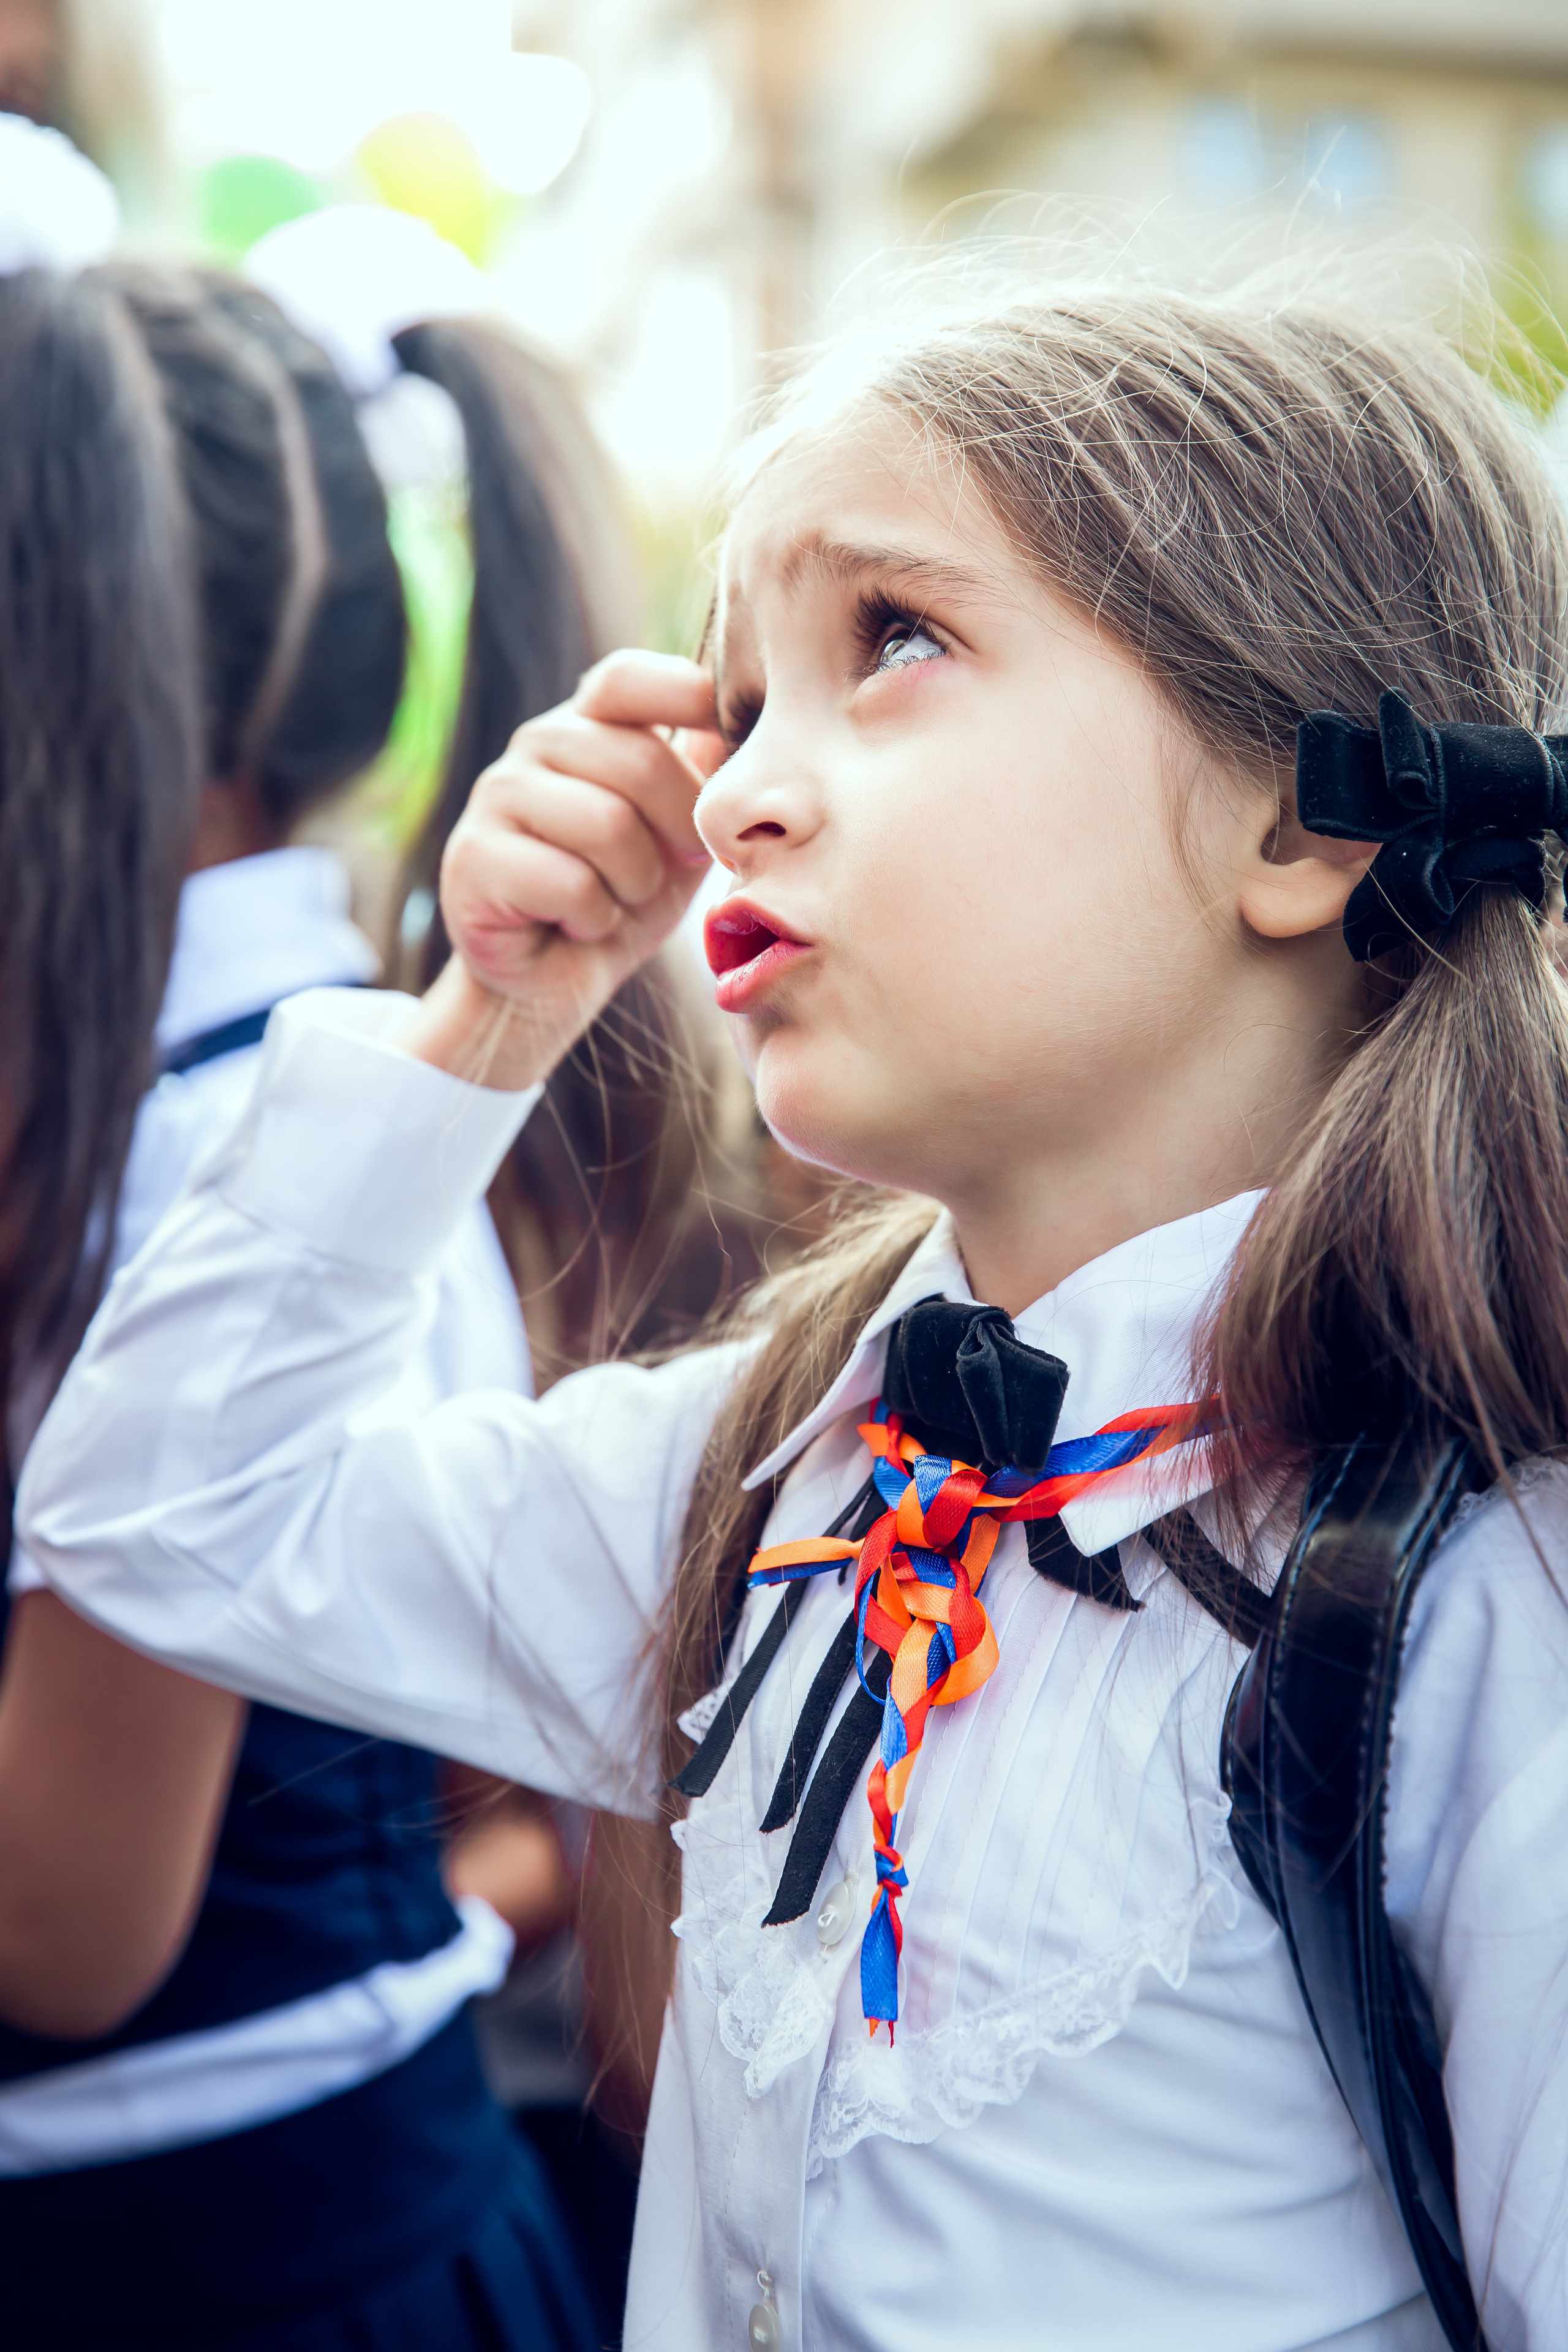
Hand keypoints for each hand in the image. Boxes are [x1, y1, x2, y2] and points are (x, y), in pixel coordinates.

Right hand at [405, 651, 724, 1088]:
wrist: (551, 982)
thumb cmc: (622, 899)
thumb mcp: (679, 834)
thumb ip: (706, 776)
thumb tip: (761, 720)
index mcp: (588, 726)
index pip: (629, 679)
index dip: (685, 700)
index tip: (725, 760)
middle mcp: (535, 744)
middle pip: (639, 761)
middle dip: (676, 833)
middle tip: (665, 874)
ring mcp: (496, 795)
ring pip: (607, 825)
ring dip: (635, 884)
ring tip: (615, 901)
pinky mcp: (472, 857)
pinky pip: (570, 883)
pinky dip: (593, 919)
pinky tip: (576, 925)